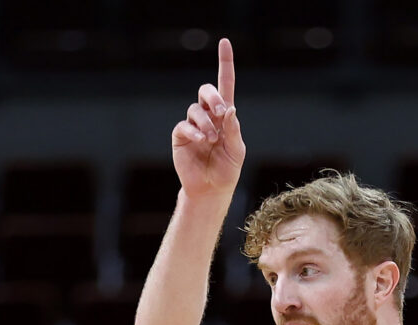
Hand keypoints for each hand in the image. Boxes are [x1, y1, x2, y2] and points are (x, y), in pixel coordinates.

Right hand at [170, 39, 243, 200]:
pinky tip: (201, 140)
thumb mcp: (237, 150)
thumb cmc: (227, 169)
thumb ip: (233, 129)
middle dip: (213, 97)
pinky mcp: (180, 137)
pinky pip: (183, 126)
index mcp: (224, 115)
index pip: (225, 84)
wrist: (211, 190)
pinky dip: (193, 131)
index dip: (225, 63)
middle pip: (206, 91)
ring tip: (211, 139)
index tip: (225, 42)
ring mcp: (193, 125)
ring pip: (194, 109)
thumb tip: (229, 108)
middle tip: (220, 112)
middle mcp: (207, 116)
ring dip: (205, 122)